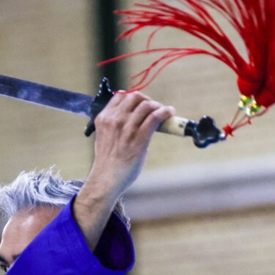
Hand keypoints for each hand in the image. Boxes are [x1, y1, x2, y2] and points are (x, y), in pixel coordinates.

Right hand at [73, 91, 173, 247]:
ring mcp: (127, 128)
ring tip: (164, 111)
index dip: (134, 98)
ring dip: (158, 106)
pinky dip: (165, 112)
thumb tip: (133, 117)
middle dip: (147, 100)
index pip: (120, 96)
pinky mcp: (139, 137)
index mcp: (104, 117)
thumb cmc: (108, 160)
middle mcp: (114, 119)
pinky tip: (170, 113)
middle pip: (135, 97)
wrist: (106, 179)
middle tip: (154, 108)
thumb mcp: (104, 136)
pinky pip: (155, 117)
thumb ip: (114, 124)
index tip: (142, 104)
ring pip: (147, 105)